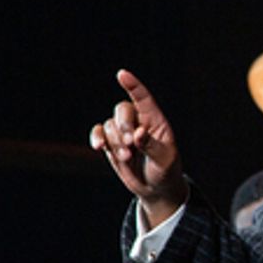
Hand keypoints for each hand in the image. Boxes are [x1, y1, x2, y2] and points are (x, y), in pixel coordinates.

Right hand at [89, 69, 186, 224]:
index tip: (122, 74)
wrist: (155, 187)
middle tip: (130, 144)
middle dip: (123, 125)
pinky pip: (99, 133)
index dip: (133, 86)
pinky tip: (99, 147)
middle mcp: (138, 122)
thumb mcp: (165, 159)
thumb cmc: (165, 170)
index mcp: (155, 121)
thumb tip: (137, 134)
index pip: (143, 98)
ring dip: (115, 141)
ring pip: (110, 125)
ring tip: (127, 158)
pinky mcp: (111, 143)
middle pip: (122, 110)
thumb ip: (151, 146)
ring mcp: (122, 132)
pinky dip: (97, 138)